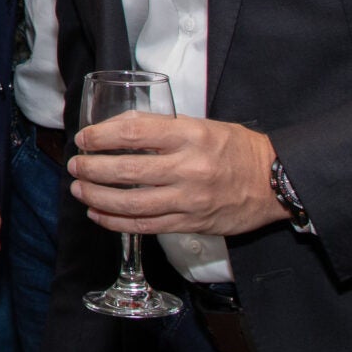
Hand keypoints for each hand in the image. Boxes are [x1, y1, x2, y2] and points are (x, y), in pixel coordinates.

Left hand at [69, 113, 287, 236]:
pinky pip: (145, 226)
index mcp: (190, 135)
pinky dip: (115, 222)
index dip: (101, 136)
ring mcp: (189, 200)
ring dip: (97, 198)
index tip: (84, 138)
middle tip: (76, 165)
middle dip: (92, 169)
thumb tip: (118, 129)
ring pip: (131, 203)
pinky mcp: (190, 224)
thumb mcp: (202, 125)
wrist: (275, 182)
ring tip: (79, 191)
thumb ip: (163, 128)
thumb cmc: (237, 149)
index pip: (133, 132)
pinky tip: (98, 215)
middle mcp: (188, 168)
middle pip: (126, 170)